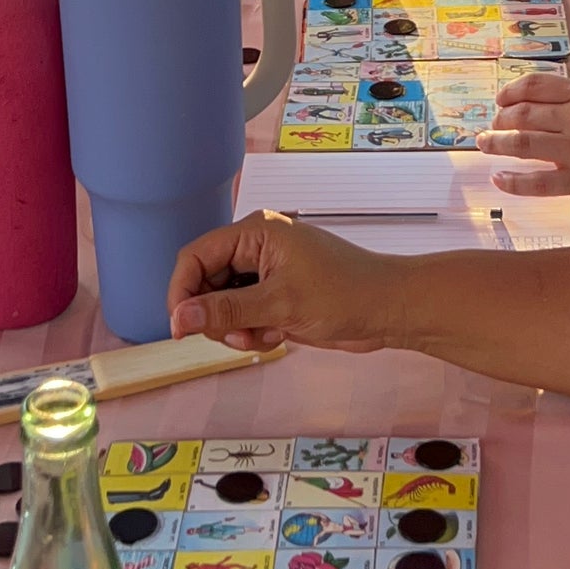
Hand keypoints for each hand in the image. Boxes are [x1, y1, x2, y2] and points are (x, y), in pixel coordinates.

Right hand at [168, 211, 406, 353]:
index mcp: (256, 232)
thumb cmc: (345, 294)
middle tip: (239, 337)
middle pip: (207, 282)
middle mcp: (257, 247)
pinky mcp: (278, 293)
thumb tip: (179, 318)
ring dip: (236, 327)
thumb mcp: (279, 305)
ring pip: (224, 302)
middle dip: (216, 315)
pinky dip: (253, 330)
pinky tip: (279, 335)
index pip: (195, 256)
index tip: (180, 329)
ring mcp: (268, 271)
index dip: (181, 292)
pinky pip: (245, 314)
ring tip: (267, 335)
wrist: (390, 310)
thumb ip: (226, 311)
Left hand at [477, 71, 569, 215]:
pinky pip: (538, 182)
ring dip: (496, 144)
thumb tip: (553, 103)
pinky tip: (499, 180)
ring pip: (523, 144)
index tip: (500, 99)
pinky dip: (513, 181)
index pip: (537, 85)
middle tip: (491, 127)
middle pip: (524, 114)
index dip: (511, 91)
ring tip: (484, 145)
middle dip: (500, 120)